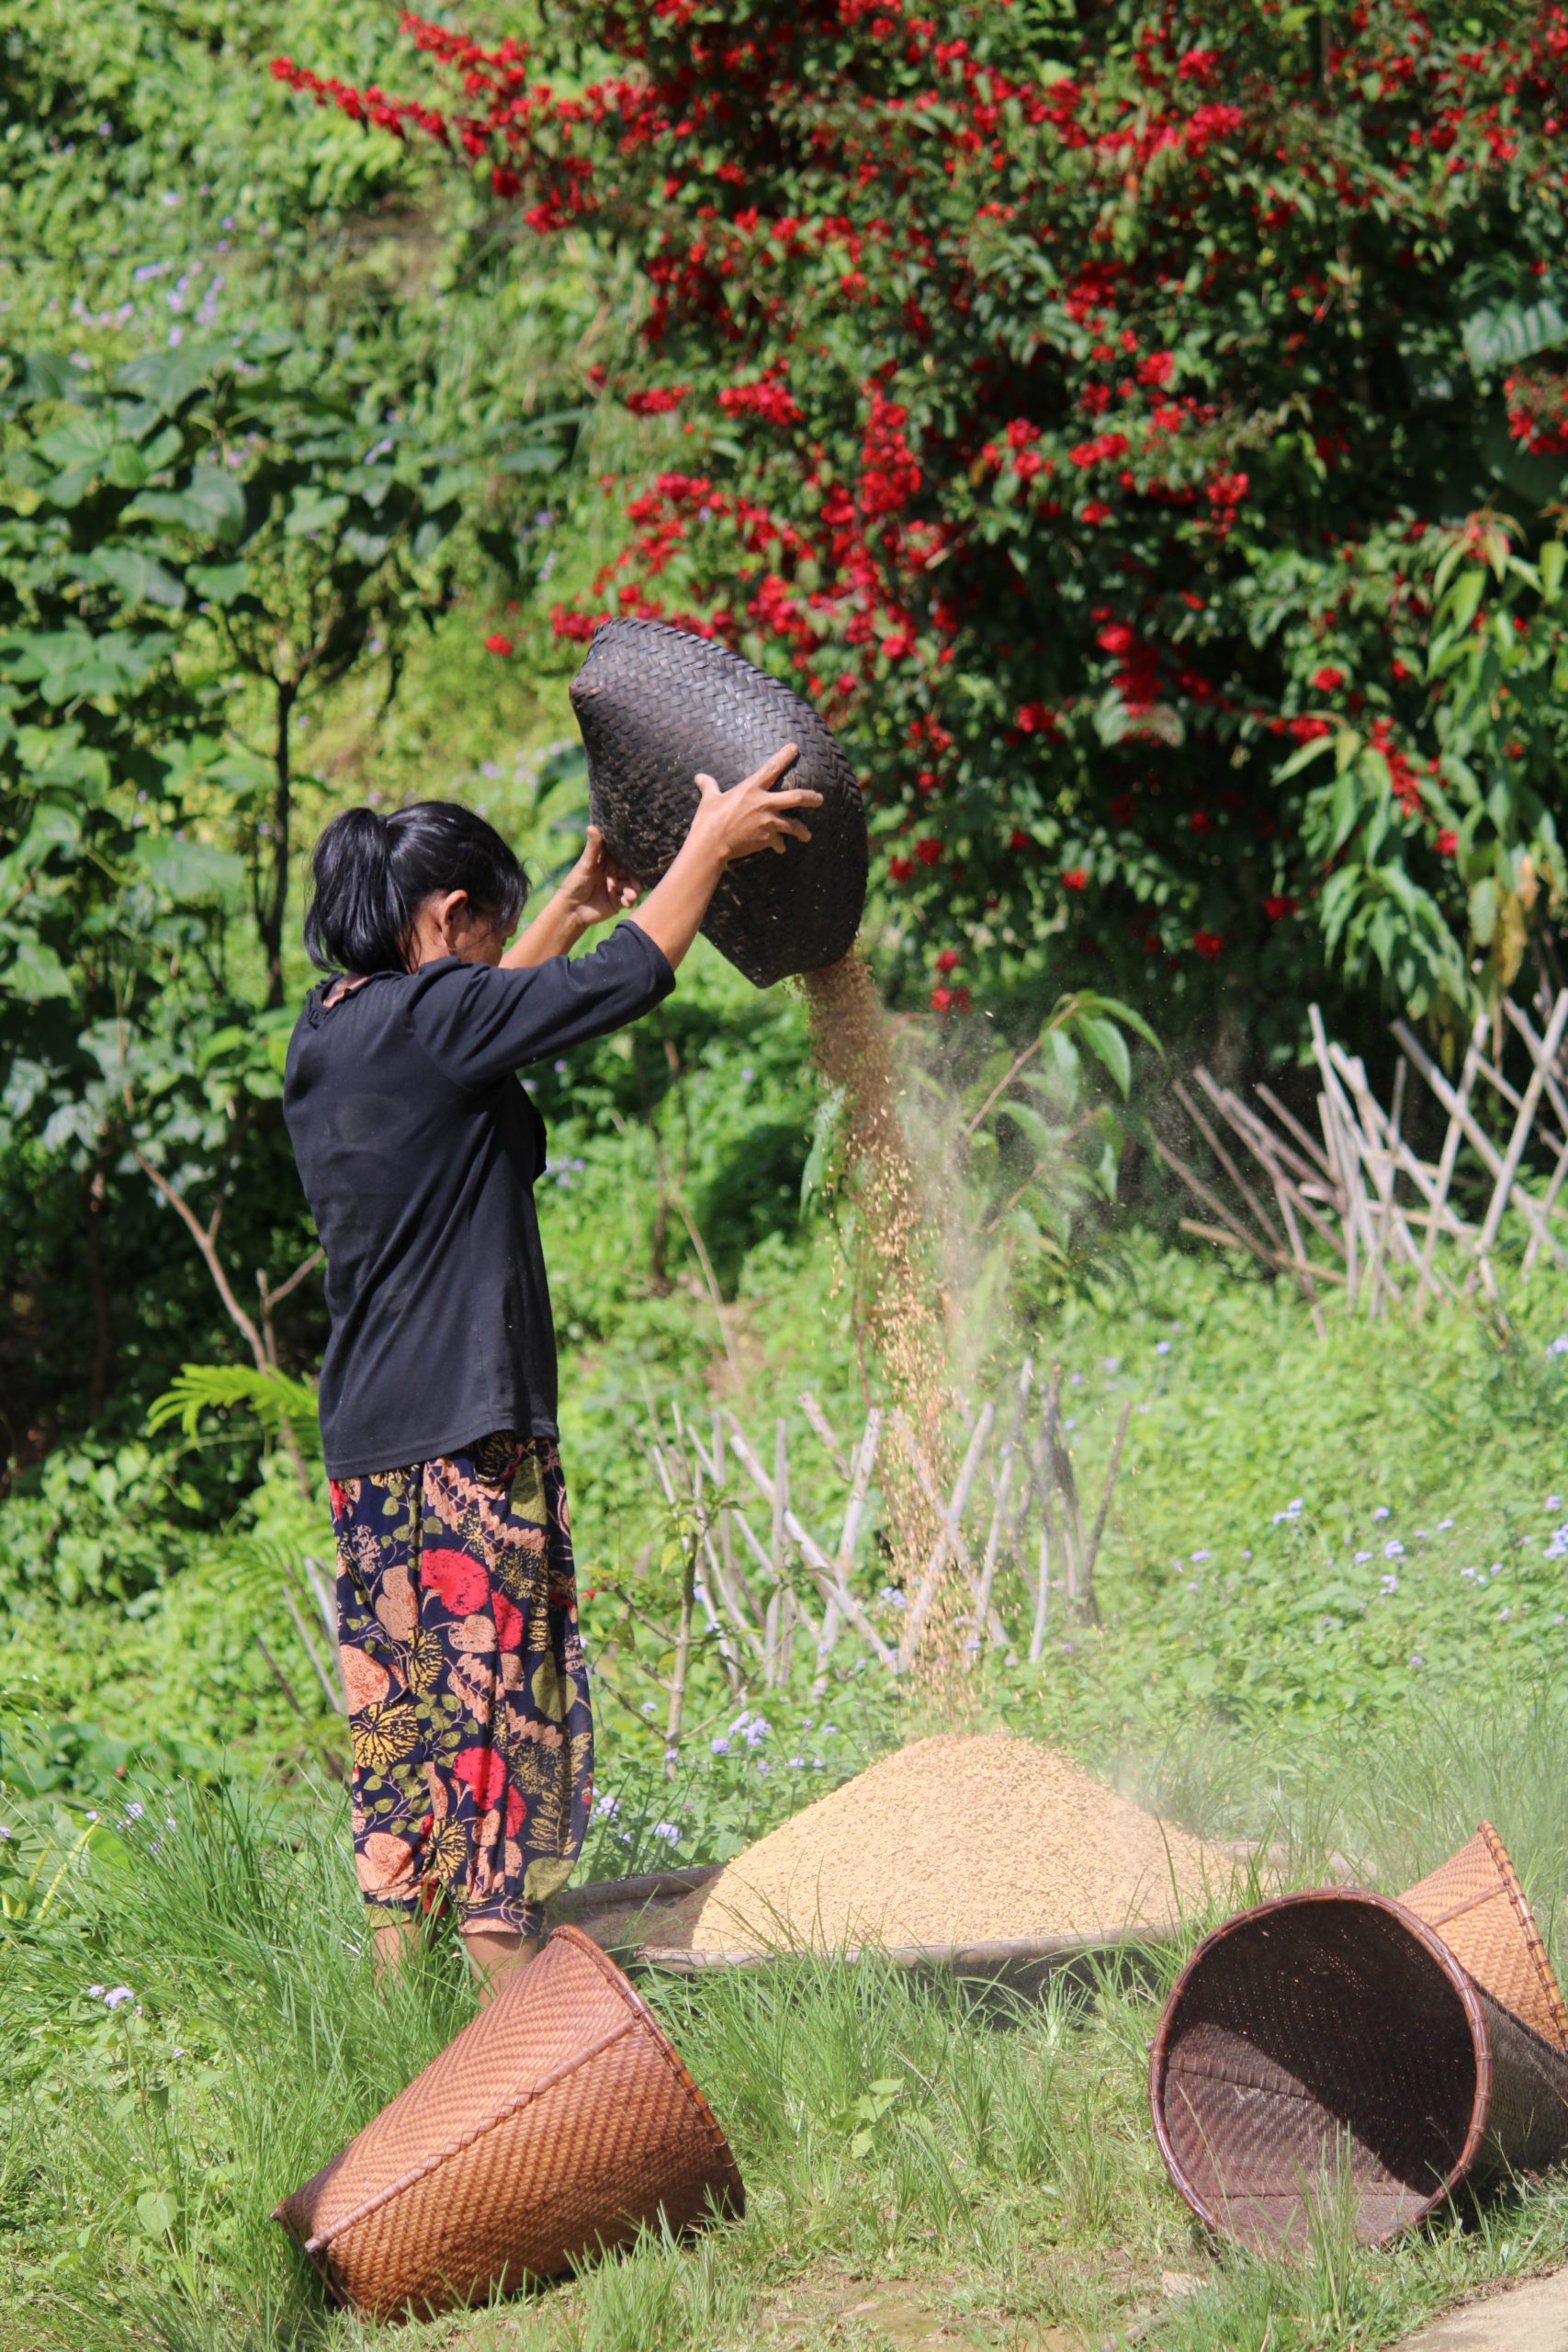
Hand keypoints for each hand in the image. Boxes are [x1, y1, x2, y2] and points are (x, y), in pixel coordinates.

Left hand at [555, 825, 642, 929]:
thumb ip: (593, 848)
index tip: (639, 855)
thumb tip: (592, 826)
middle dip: (636, 876)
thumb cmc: (574, 883)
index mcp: (606, 862)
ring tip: (632, 893)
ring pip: (632, 886)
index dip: (630, 856)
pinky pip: (628, 899)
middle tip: (638, 881)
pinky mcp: (617, 902)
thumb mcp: (585, 865)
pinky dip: (630, 900)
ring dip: (634, 889)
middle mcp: (613, 874)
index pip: (622, 856)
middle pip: (630, 872)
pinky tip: (628, 901)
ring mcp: (616, 888)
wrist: (571, 910)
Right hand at [689, 743, 821, 863]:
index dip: (785, 756)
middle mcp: (764, 803)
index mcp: (751, 789)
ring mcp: (768, 822)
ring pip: (794, 825)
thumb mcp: (709, 800)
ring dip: (802, 831)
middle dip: (811, 798)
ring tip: (806, 835)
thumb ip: (709, 786)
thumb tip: (699, 777)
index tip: (794, 748)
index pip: (772, 767)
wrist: (711, 845)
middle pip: (797, 797)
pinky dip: (779, 846)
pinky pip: (779, 842)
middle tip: (820, 799)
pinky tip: (781, 849)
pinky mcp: (767, 839)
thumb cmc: (708, 820)